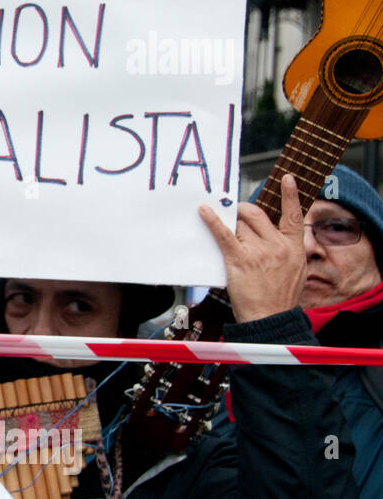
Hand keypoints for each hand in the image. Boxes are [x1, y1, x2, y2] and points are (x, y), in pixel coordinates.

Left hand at [199, 173, 306, 322]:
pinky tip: (204, 211)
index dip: (291, 195)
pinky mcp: (240, 259)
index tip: (287, 179)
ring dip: (229, 225)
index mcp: (294, 247)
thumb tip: (265, 236)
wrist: (271, 319)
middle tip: (233, 215)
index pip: (295, 215)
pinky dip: (212, 221)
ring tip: (223, 230)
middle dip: (242, 212)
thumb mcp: (294, 271)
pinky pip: (224, 234)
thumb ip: (283, 250)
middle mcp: (278, 245)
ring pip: (239, 225)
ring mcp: (259, 251)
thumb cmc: (279, 298)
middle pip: (256, 215)